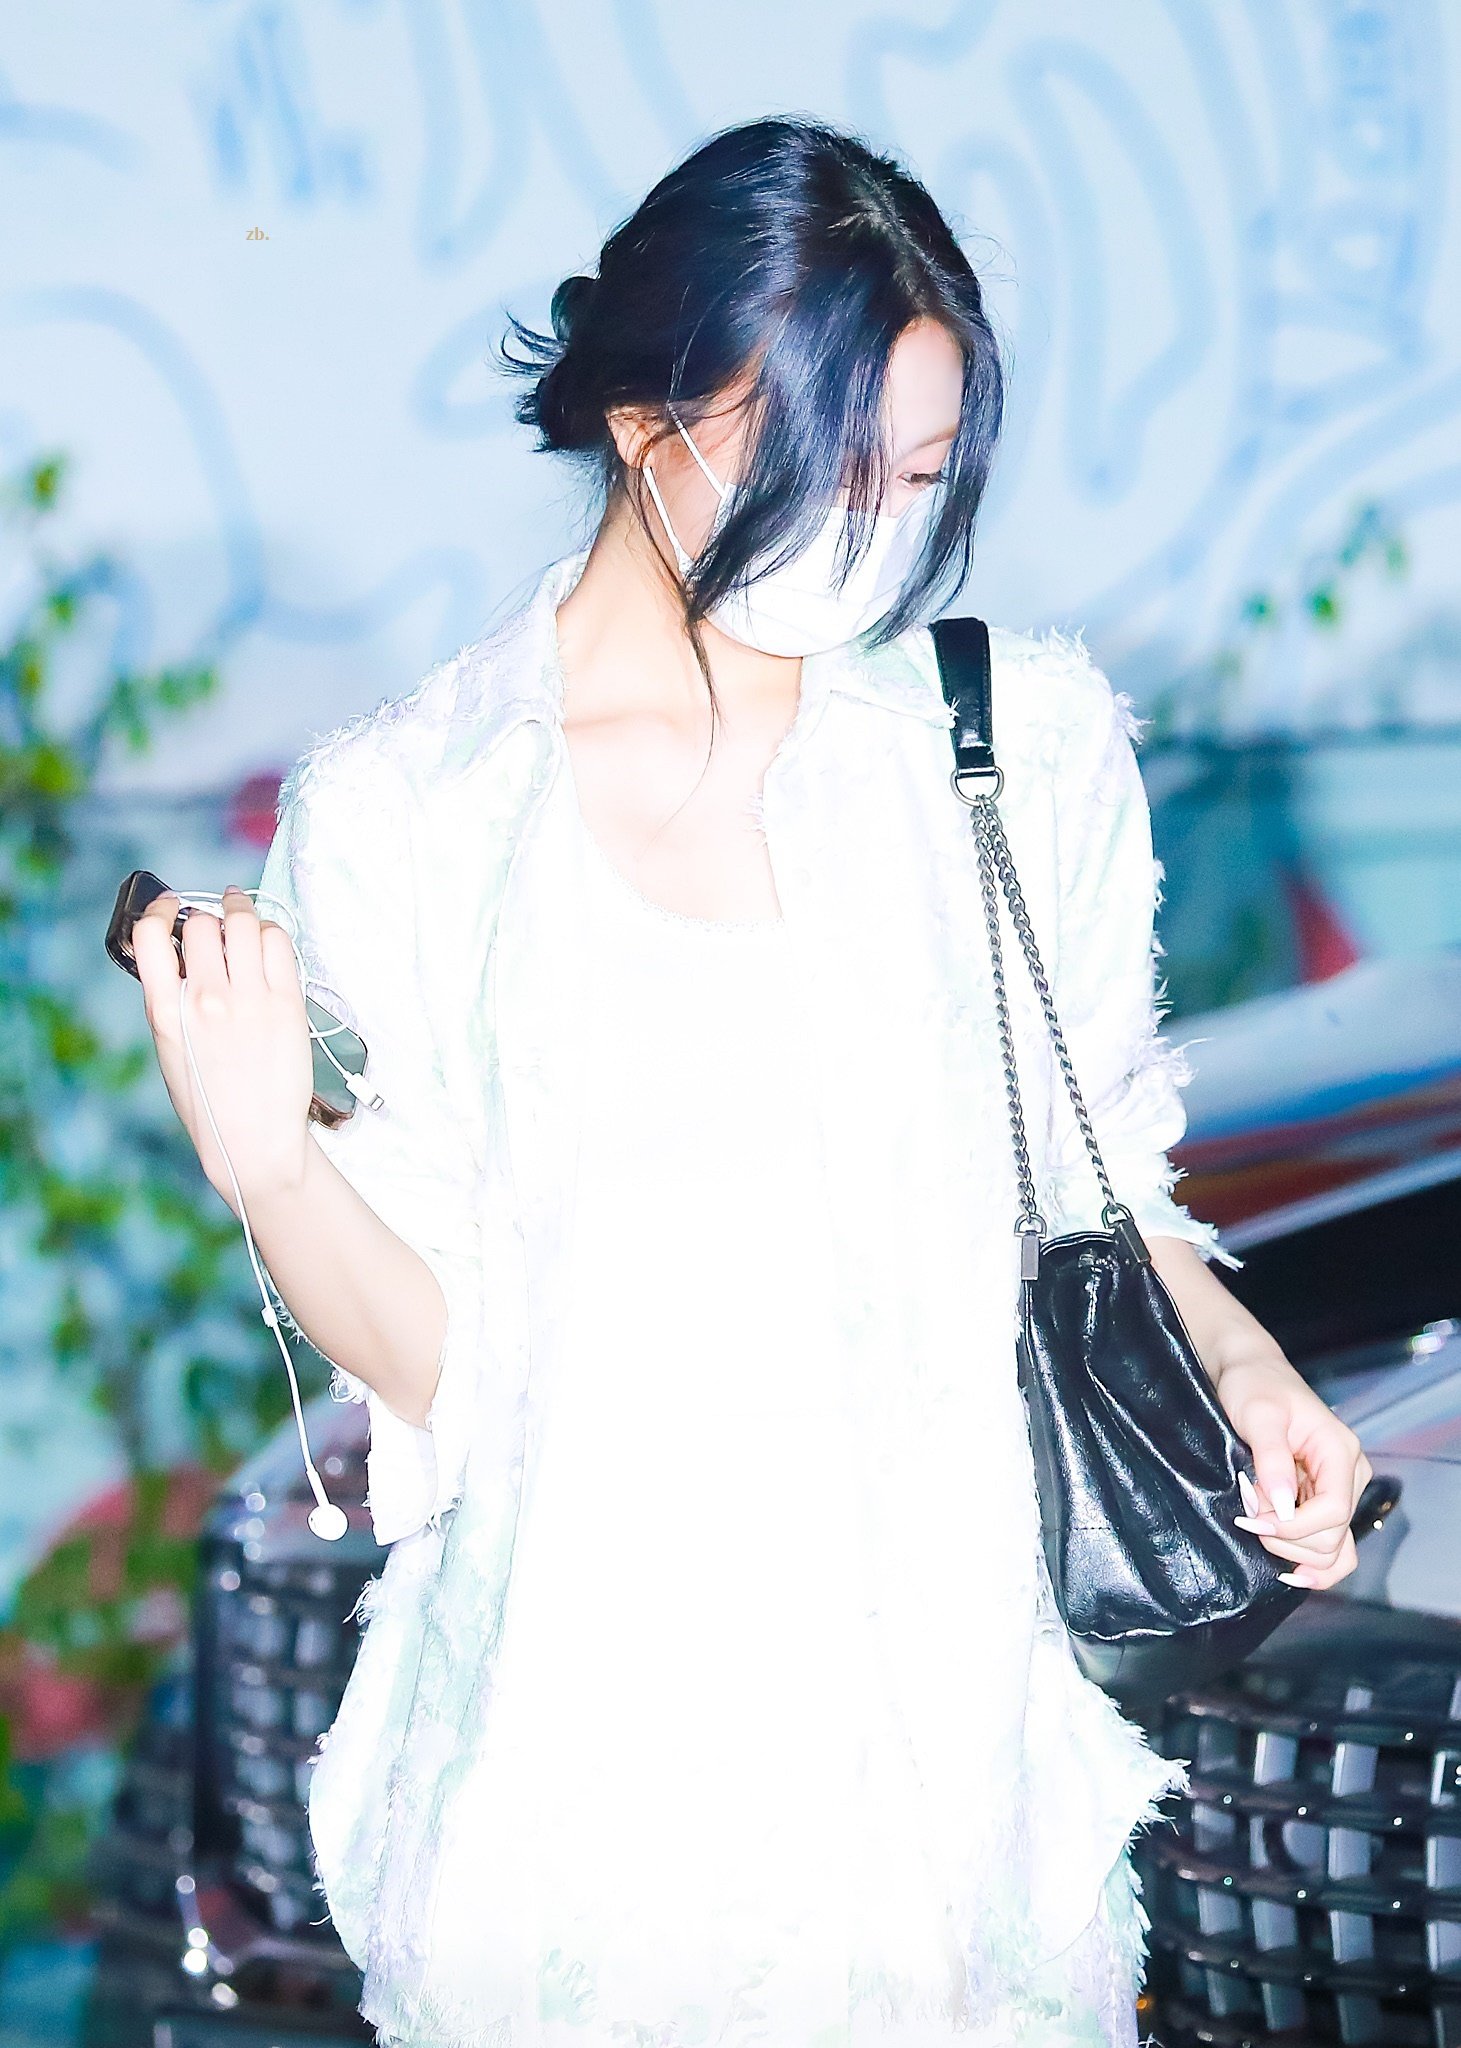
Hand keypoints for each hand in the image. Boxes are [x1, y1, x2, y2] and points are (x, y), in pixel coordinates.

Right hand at [132, 884, 315, 1209]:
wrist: (254, 1141)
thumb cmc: (210, 1102)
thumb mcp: (170, 1049)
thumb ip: (171, 1000)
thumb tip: (183, 955)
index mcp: (165, 1011)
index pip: (151, 936)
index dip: (162, 911)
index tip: (172, 906)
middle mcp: (205, 998)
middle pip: (205, 923)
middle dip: (209, 916)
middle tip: (219, 920)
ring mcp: (250, 999)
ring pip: (245, 923)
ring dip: (242, 913)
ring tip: (244, 917)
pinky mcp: (287, 1003)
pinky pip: (279, 943)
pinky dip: (272, 934)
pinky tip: (268, 942)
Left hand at [1145, 1236, 1372, 1592]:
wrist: (1250, 1372)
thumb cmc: (1253, 1385)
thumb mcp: (1257, 1415)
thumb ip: (1271, 1460)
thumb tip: (1282, 1508)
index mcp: (1340, 1451)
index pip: (1334, 1512)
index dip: (1294, 1527)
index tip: (1252, 1519)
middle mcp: (1349, 1475)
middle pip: (1334, 1537)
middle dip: (1287, 1538)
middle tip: (1247, 1516)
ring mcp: (1339, 1491)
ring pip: (1334, 1550)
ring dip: (1293, 1552)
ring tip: (1257, 1527)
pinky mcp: (1322, 1500)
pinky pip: (1328, 1546)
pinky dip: (1307, 1561)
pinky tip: (1284, 1569)